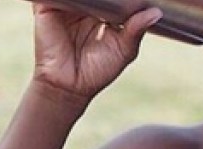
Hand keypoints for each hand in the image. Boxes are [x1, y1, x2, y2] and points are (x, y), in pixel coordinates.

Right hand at [31, 3, 161, 103]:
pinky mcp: (46, 8)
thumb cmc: (98, 71)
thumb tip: (156, 13)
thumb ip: (136, 29)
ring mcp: (65, 6)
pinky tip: (80, 1)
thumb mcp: (123, 49)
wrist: (70, 86)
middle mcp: (82, 6)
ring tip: (97, 2)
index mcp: (101, 12)